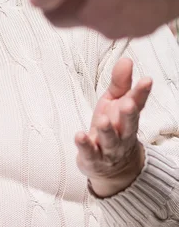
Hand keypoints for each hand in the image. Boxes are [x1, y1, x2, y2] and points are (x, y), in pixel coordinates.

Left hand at [75, 58, 151, 197]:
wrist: (112, 167)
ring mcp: (109, 149)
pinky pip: (89, 153)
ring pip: (110, 140)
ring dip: (106, 131)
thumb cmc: (114, 126)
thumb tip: (126, 59)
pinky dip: (84, 145)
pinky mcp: (93, 159)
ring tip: (102, 120)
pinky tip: (79, 135)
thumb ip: (120, 82)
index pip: (138, 104)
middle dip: (129, 114)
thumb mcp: (116, 102)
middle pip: (129, 125)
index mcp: (128, 117)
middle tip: (128, 103)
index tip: (147, 80)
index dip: (141, 92)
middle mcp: (123, 134)